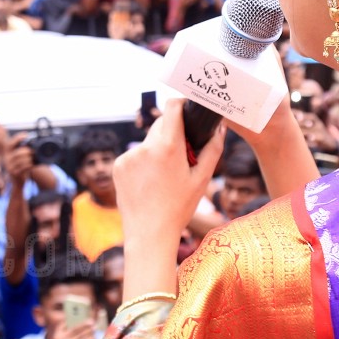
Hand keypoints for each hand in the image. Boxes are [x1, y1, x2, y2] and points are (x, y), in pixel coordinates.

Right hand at [5, 134, 34, 186]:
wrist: (17, 181)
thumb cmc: (20, 166)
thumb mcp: (19, 157)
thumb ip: (22, 150)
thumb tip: (32, 140)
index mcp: (7, 152)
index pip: (10, 143)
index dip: (18, 138)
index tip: (27, 135)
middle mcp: (6, 159)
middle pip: (17, 153)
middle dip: (27, 151)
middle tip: (33, 151)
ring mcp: (9, 166)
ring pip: (21, 160)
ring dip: (29, 159)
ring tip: (33, 159)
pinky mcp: (14, 173)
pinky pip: (23, 168)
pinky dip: (29, 165)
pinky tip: (32, 164)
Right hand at [45, 321, 95, 338]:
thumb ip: (61, 328)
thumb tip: (69, 318)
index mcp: (59, 337)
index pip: (74, 328)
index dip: (84, 324)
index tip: (90, 321)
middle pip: (82, 333)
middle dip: (90, 329)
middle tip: (94, 327)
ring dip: (92, 338)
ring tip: (93, 336)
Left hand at [113, 98, 225, 247]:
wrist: (149, 233)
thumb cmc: (179, 208)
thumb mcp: (201, 179)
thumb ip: (212, 149)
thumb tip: (219, 129)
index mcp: (167, 146)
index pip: (172, 107)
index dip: (181, 105)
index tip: (187, 110)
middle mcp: (145, 147)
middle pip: (161, 125)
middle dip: (172, 134)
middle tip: (181, 155)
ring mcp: (129, 156)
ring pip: (148, 142)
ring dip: (157, 150)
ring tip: (164, 176)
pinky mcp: (119, 166)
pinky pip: (135, 155)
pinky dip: (144, 162)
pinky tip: (150, 182)